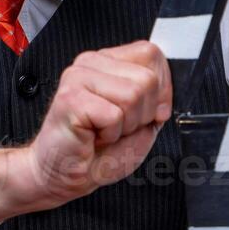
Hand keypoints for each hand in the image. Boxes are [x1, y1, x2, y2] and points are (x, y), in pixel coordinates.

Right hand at [23, 40, 172, 205]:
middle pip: (147, 78)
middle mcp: (90, 63)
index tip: (149, 112)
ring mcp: (77, 78)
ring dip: (126, 125)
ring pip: (133, 94)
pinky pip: (114, 115)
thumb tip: (165, 87)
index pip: (151, 54)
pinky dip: (111, 134)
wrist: (63, 175)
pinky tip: (94, 136)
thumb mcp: (141, 122)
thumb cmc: (98, 151)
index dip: (162, 88)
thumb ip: (156, 99)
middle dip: (144, 113)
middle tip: (119, 126)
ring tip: (106, 131)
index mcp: (108, 62)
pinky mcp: (70, 98)